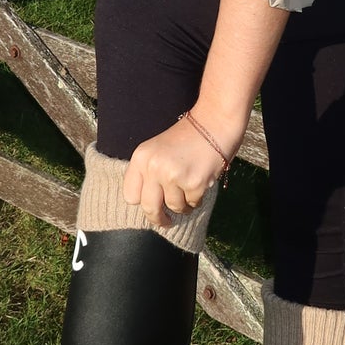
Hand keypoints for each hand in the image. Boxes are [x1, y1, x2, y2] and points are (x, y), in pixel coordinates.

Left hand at [124, 114, 233, 228]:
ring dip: (183, 205)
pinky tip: (200, 185)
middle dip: (158, 218)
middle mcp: (154, 167)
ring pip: (174, 207)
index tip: (150, 204)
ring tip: (189, 191)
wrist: (214, 123)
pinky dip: (197, 199)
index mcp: (141, 157)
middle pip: (149, 208)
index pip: (131, 195)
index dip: (141, 202)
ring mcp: (173, 176)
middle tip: (165, 221)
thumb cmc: (187, 137)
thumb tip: (147, 205)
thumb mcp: (157, 149)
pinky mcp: (194, 183)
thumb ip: (148, 172)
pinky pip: (192, 204)